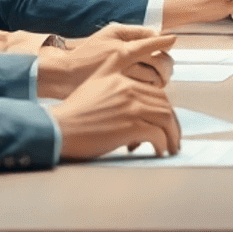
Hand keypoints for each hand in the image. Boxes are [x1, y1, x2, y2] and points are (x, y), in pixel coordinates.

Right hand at [37, 28, 175, 96]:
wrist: (63, 77)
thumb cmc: (86, 55)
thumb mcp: (108, 34)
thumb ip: (133, 32)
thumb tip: (156, 33)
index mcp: (122, 49)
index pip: (152, 43)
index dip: (165, 41)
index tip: (173, 39)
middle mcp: (124, 66)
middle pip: (159, 63)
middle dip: (167, 64)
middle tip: (168, 65)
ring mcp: (123, 83)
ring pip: (155, 80)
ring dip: (162, 79)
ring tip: (161, 79)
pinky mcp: (121, 98)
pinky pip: (145, 96)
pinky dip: (151, 93)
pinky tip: (149, 89)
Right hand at [51, 64, 181, 160]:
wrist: (59, 127)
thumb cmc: (74, 112)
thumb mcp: (96, 85)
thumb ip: (116, 84)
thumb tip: (135, 106)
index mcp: (123, 80)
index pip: (156, 93)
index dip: (164, 110)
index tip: (166, 123)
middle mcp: (130, 90)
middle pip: (165, 105)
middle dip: (173, 124)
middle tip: (173, 137)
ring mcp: (132, 107)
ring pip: (166, 119)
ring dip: (172, 136)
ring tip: (171, 147)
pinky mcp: (130, 126)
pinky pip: (157, 135)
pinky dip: (162, 145)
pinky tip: (159, 151)